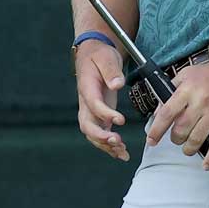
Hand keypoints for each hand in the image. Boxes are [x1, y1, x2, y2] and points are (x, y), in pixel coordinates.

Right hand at [73, 40, 127, 161]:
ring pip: (92, 133)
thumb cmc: (99, 55)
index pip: (93, 105)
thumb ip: (111, 71)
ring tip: (122, 152)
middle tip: (117, 142)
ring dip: (106, 145)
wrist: (93, 54)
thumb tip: (117, 84)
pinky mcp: (99, 114)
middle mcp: (86, 102)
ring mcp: (91, 110)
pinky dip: (109, 144)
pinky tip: (122, 153)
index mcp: (87, 88)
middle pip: (87, 125)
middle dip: (100, 137)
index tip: (120, 120)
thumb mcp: (106, 57)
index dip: (105, 114)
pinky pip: (101, 132)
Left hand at [145, 56, 208, 169]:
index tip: (152, 140)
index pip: (167, 113)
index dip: (156, 130)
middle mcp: (201, 101)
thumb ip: (172, 90)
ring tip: (189, 148)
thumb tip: (159, 111)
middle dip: (176, 139)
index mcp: (188, 88)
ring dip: (189, 148)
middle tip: (178, 139)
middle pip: (180, 129)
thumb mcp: (190, 73)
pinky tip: (206, 164)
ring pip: (196, 139)